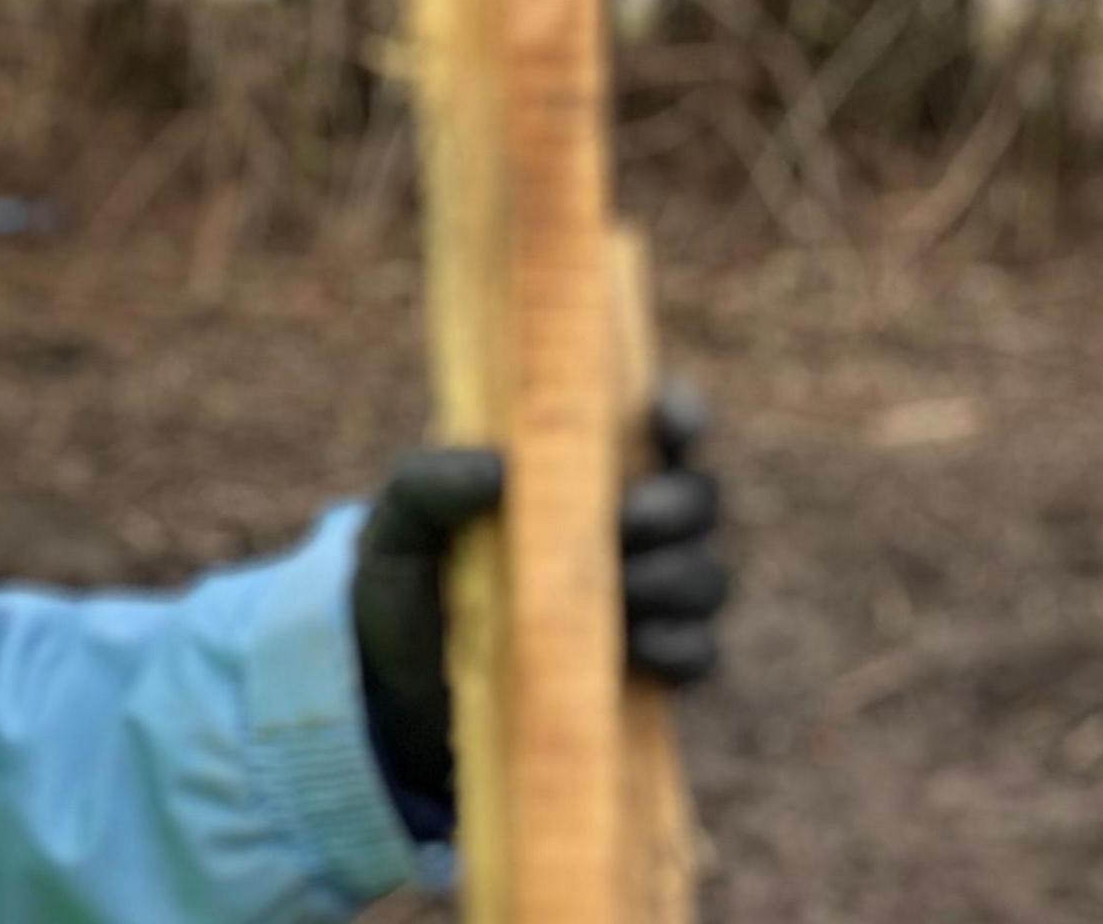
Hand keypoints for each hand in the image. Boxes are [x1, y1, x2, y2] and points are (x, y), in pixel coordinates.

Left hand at [351, 382, 725, 807]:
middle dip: (676, 506)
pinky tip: (637, 646)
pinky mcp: (646, 669)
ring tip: (618, 590)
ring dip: (674, 578)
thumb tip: (498, 469)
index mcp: (576, 471)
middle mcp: (624, 527)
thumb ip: (428, 483)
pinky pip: (699, 653)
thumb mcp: (397, 526)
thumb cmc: (405, 582)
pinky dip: (681, 645)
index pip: (654, 425)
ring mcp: (643, 599)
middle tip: (626, 522)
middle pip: (698, 498)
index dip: (679, 415)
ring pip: (706, 575)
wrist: (396, 688)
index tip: (667, 425)